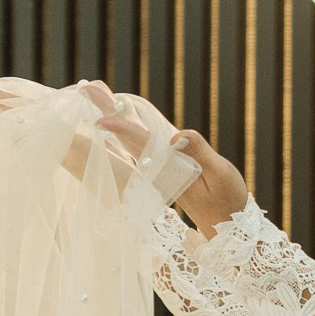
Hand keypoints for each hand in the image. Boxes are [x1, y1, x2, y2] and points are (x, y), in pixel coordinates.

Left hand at [83, 81, 248, 237]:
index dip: (123, 130)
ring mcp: (160, 169)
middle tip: (86, 89)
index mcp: (170, 171)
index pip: (143, 145)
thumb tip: (178, 134)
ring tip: (97, 93)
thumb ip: (200, 153)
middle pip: (128, 137)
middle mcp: (158, 170)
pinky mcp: (165, 167)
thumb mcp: (221, 176)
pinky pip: (142, 143)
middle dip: (109, 112)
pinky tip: (120, 115)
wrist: (227, 226)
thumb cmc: (228, 202)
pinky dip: (128, 126)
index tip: (100, 119)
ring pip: (132, 138)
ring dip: (115, 115)